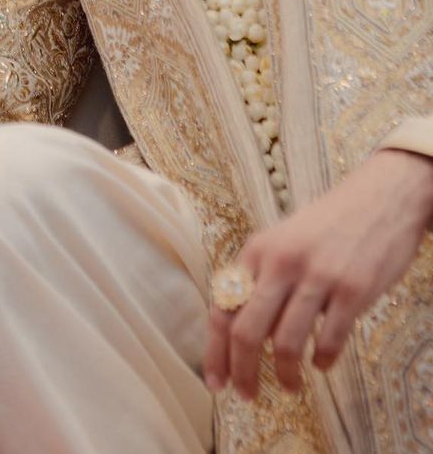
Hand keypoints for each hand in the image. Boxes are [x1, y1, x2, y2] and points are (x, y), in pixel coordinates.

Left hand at [205, 149, 432, 399]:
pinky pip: (328, 341)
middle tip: (248, 396)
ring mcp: (316, 276)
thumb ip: (261, 282)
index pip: (222, 308)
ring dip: (284, 375)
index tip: (216, 384)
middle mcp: (279, 263)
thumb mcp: (282, 243)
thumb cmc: (326, 227)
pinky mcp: (352, 290)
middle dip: (243, 372)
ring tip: (289, 385)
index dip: (215, 352)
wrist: (378, 198)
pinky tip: (322, 364)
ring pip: (285, 343)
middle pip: (246, 331)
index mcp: (256, 251)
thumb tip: (241, 335)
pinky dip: (322, 361)